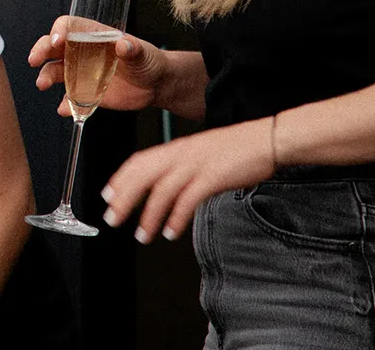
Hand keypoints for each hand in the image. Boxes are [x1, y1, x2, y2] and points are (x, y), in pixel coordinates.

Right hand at [28, 15, 167, 114]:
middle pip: (53, 46)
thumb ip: (133, 49)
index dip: (59, 30)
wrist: (154, 85)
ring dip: (46, 76)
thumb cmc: (148, 60)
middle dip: (41, 50)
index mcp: (93, 35)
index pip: (69, 26)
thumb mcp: (143, 53)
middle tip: (34, 60)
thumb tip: (123, 45)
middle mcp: (81, 52)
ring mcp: (80, 72)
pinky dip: (65, 104)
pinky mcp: (84, 92)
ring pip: (55, 70)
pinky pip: (69, 98)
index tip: (58, 40)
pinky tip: (65, 109)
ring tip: (42, 84)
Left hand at [100, 115, 274, 243]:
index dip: (120, 178)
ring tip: (142, 235)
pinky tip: (171, 231)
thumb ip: (181, 166)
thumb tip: (165, 185)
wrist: (267, 139)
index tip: (108, 195)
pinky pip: (188, 199)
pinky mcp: (213, 176)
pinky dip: (176, 218)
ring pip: (162, 191)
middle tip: (112, 218)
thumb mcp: (201, 153)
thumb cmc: (237, 149)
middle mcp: (181, 154)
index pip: (139, 161)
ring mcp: (196, 164)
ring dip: (148, 216)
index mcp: (177, 148)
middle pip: (143, 175)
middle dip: (124, 198)